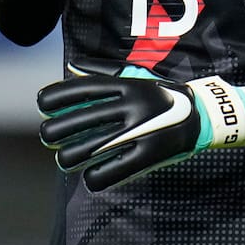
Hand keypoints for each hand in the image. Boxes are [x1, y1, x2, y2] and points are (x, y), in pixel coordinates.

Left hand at [37, 60, 244, 191]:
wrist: (202, 115)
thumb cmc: (162, 94)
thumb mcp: (137, 75)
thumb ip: (104, 71)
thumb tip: (71, 66)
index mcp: (125, 85)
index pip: (80, 89)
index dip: (55, 97)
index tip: (41, 104)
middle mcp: (129, 106)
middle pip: (76, 122)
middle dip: (53, 132)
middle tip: (48, 137)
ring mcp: (138, 132)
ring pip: (86, 150)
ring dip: (68, 157)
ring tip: (65, 159)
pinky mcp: (147, 156)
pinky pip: (108, 173)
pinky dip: (93, 178)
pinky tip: (91, 176)